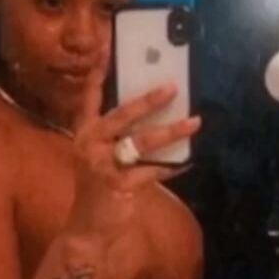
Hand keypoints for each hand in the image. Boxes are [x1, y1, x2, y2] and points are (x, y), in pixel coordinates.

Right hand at [67, 76, 200, 240]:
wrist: (88, 229)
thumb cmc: (100, 190)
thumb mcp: (103, 159)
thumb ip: (121, 138)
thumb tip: (158, 113)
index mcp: (84, 135)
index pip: (90, 99)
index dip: (98, 76)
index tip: (107, 49)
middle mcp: (89, 145)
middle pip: (120, 115)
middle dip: (147, 101)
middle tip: (172, 87)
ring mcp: (101, 166)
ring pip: (139, 142)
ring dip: (170, 131)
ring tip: (194, 123)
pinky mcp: (116, 185)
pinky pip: (151, 171)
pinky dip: (172, 166)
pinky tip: (188, 160)